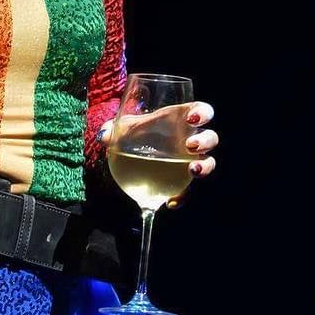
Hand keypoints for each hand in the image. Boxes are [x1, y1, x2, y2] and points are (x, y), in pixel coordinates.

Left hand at [97, 100, 218, 207]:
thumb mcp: (123, 129)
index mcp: (179, 120)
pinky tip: (170, 202)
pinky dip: (181, 197)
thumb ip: (114, 129)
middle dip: (205, 141)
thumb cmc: (134, 134)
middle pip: (210, 138)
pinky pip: (188, 191)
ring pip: (208, 163)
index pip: (201, 111)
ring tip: (192, 170)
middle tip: (190, 145)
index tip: (192, 118)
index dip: (202, 112)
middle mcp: (190, 140)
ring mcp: (190, 161)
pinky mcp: (183, 183)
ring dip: (204, 167)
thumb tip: (105, 135)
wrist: (129, 158)